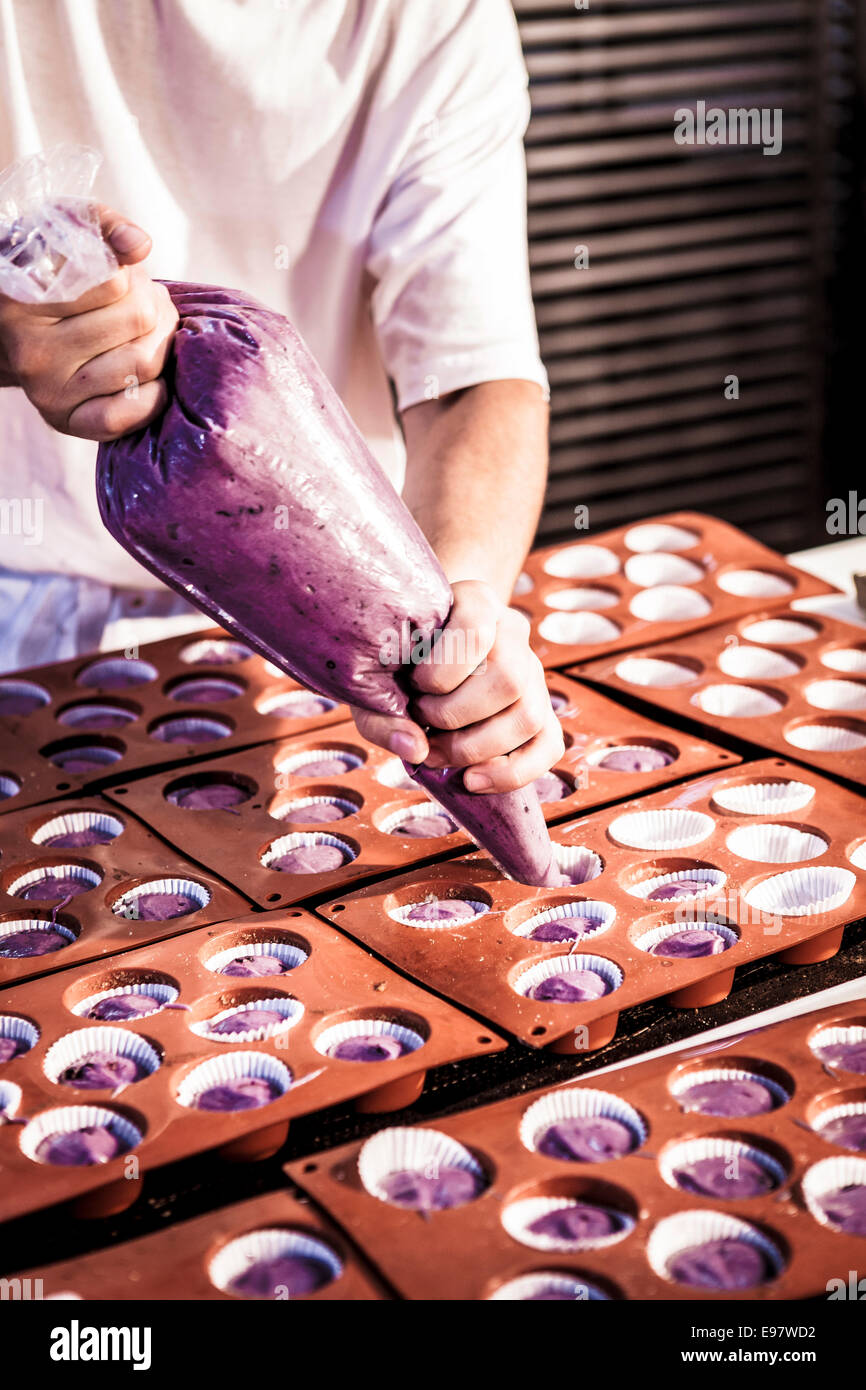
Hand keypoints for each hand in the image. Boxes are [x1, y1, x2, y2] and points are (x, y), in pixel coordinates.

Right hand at [0, 206, 176, 440]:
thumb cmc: (50, 277)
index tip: (124, 280)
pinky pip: (131, 412)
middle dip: (153, 306)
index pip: (115, 282)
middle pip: (137, 318)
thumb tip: (139, 245)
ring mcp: (47, 392)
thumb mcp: (64, 234)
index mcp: (22, 299)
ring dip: (160, 342)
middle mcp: (30, 350)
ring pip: (144, 361)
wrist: (14, 339)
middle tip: (145, 305)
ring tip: (145, 333)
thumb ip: (103, 226)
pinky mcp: (69, 423)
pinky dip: (155, 392)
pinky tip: (148, 376)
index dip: (133, 277)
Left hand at [352, 579, 563, 792]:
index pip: (477, 632)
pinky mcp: (541, 710)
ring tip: (436, 753)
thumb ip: (382, 711)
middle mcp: (514, 633)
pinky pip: (549, 746)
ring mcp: (534, 672)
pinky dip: (512, 773)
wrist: (420, 649)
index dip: (442, 670)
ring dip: (476, 747)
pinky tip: (472, 780)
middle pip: (510, 679)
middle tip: (422, 722)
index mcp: (476, 602)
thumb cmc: (396, 659)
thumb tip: (413, 749)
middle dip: (456, 716)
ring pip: (529, 716)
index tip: (413, 684)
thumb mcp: (375, 674)